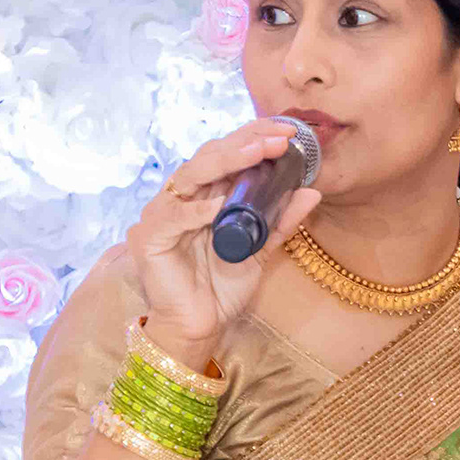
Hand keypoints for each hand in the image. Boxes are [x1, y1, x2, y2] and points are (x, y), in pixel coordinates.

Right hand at [127, 118, 321, 365]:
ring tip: (258, 153)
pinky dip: (196, 210)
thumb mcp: (261, 250)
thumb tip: (312, 192)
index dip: (252, 138)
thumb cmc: (222, 288)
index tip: (287, 131)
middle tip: (278, 138)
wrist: (200, 327)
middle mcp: (180, 199)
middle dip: (244, 143)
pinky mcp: (148, 239)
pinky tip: (220, 204)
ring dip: (225, 162)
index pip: (225, 156)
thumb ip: (281, 222)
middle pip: (207, 157)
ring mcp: (161, 216)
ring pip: (190, 176)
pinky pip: (173, 217)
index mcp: (203, 196)